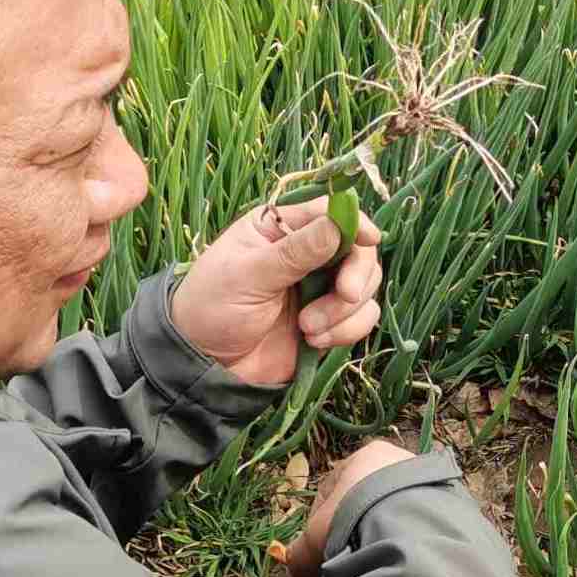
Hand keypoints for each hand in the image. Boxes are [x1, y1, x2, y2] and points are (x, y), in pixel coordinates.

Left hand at [171, 198, 383, 387]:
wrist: (205, 364)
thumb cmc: (213, 307)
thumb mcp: (249, 275)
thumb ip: (295, 251)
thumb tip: (339, 223)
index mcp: (280, 228)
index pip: (329, 212)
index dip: (355, 223)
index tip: (370, 239)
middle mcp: (306, 253)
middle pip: (358, 250)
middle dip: (357, 274)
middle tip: (345, 294)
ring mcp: (320, 288)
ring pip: (365, 286)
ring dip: (345, 311)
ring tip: (308, 329)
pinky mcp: (329, 321)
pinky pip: (361, 318)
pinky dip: (346, 331)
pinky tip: (314, 341)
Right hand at [277, 439, 418, 576]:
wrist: (410, 520)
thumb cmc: (354, 517)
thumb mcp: (318, 537)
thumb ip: (302, 556)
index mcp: (366, 457)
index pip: (333, 490)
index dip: (322, 524)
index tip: (321, 551)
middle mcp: (399, 461)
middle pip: (366, 502)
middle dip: (354, 531)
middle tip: (349, 559)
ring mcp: (426, 478)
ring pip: (393, 514)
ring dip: (381, 536)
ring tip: (376, 562)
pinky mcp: (449, 502)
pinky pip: (419, 525)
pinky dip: (408, 542)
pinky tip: (401, 560)